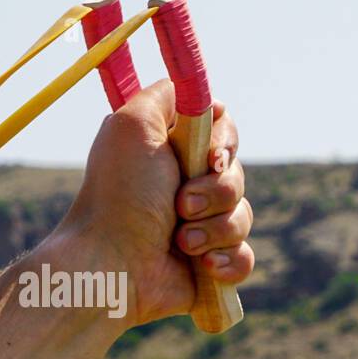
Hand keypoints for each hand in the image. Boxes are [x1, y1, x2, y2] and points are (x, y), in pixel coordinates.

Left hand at [58, 79, 252, 327]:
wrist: (112, 264)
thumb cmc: (121, 194)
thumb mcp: (134, 123)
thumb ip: (167, 94)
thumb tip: (196, 92)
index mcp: (172, 154)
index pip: (225, 134)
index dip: (224, 145)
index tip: (209, 157)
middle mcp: (187, 187)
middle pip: (237, 174)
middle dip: (214, 191)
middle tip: (179, 204)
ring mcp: (200, 228)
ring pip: (243, 216)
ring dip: (214, 228)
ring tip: (181, 241)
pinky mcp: (209, 266)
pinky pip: (245, 257)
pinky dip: (227, 260)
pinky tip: (202, 266)